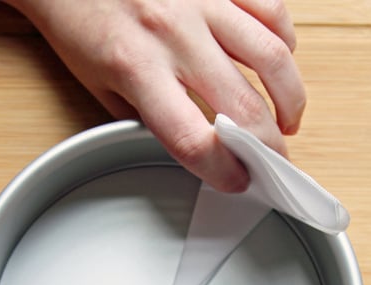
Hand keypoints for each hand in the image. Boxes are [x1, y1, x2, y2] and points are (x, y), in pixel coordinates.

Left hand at [5, 0, 304, 192]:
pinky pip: (271, 9)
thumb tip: (191, 145)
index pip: (194, 139)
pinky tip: (280, 60)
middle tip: (273, 163)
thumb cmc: (80, 21)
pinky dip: (284, 40)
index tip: (235, 180)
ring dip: (290, 100)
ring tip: (286, 121)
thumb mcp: (98, 83)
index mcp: (136, 67)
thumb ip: (145, 116)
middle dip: (267, 148)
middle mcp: (173, 34)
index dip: (223, 171)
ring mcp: (201, 1)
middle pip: (243, 107)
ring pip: (273, 56)